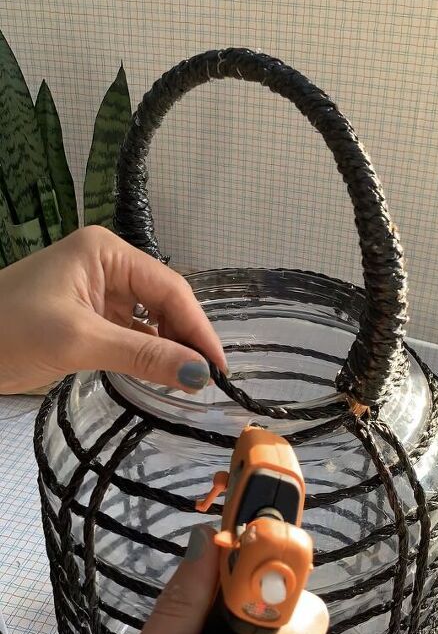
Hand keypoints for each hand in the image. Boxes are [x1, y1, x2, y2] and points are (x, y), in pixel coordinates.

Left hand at [0, 226, 226, 393]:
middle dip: (186, 338)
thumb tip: (200, 374)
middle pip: (164, 302)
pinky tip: (163, 374)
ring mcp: (98, 293)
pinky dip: (147, 355)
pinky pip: (131, 335)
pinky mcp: (89, 319)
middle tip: (208, 379)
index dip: (198, 328)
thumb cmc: (11, 330)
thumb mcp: (80, 340)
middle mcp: (108, 266)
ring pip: (150, 321)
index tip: (220, 367)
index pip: (170, 288)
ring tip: (192, 381)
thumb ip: (143, 355)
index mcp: (107, 253)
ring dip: (169, 348)